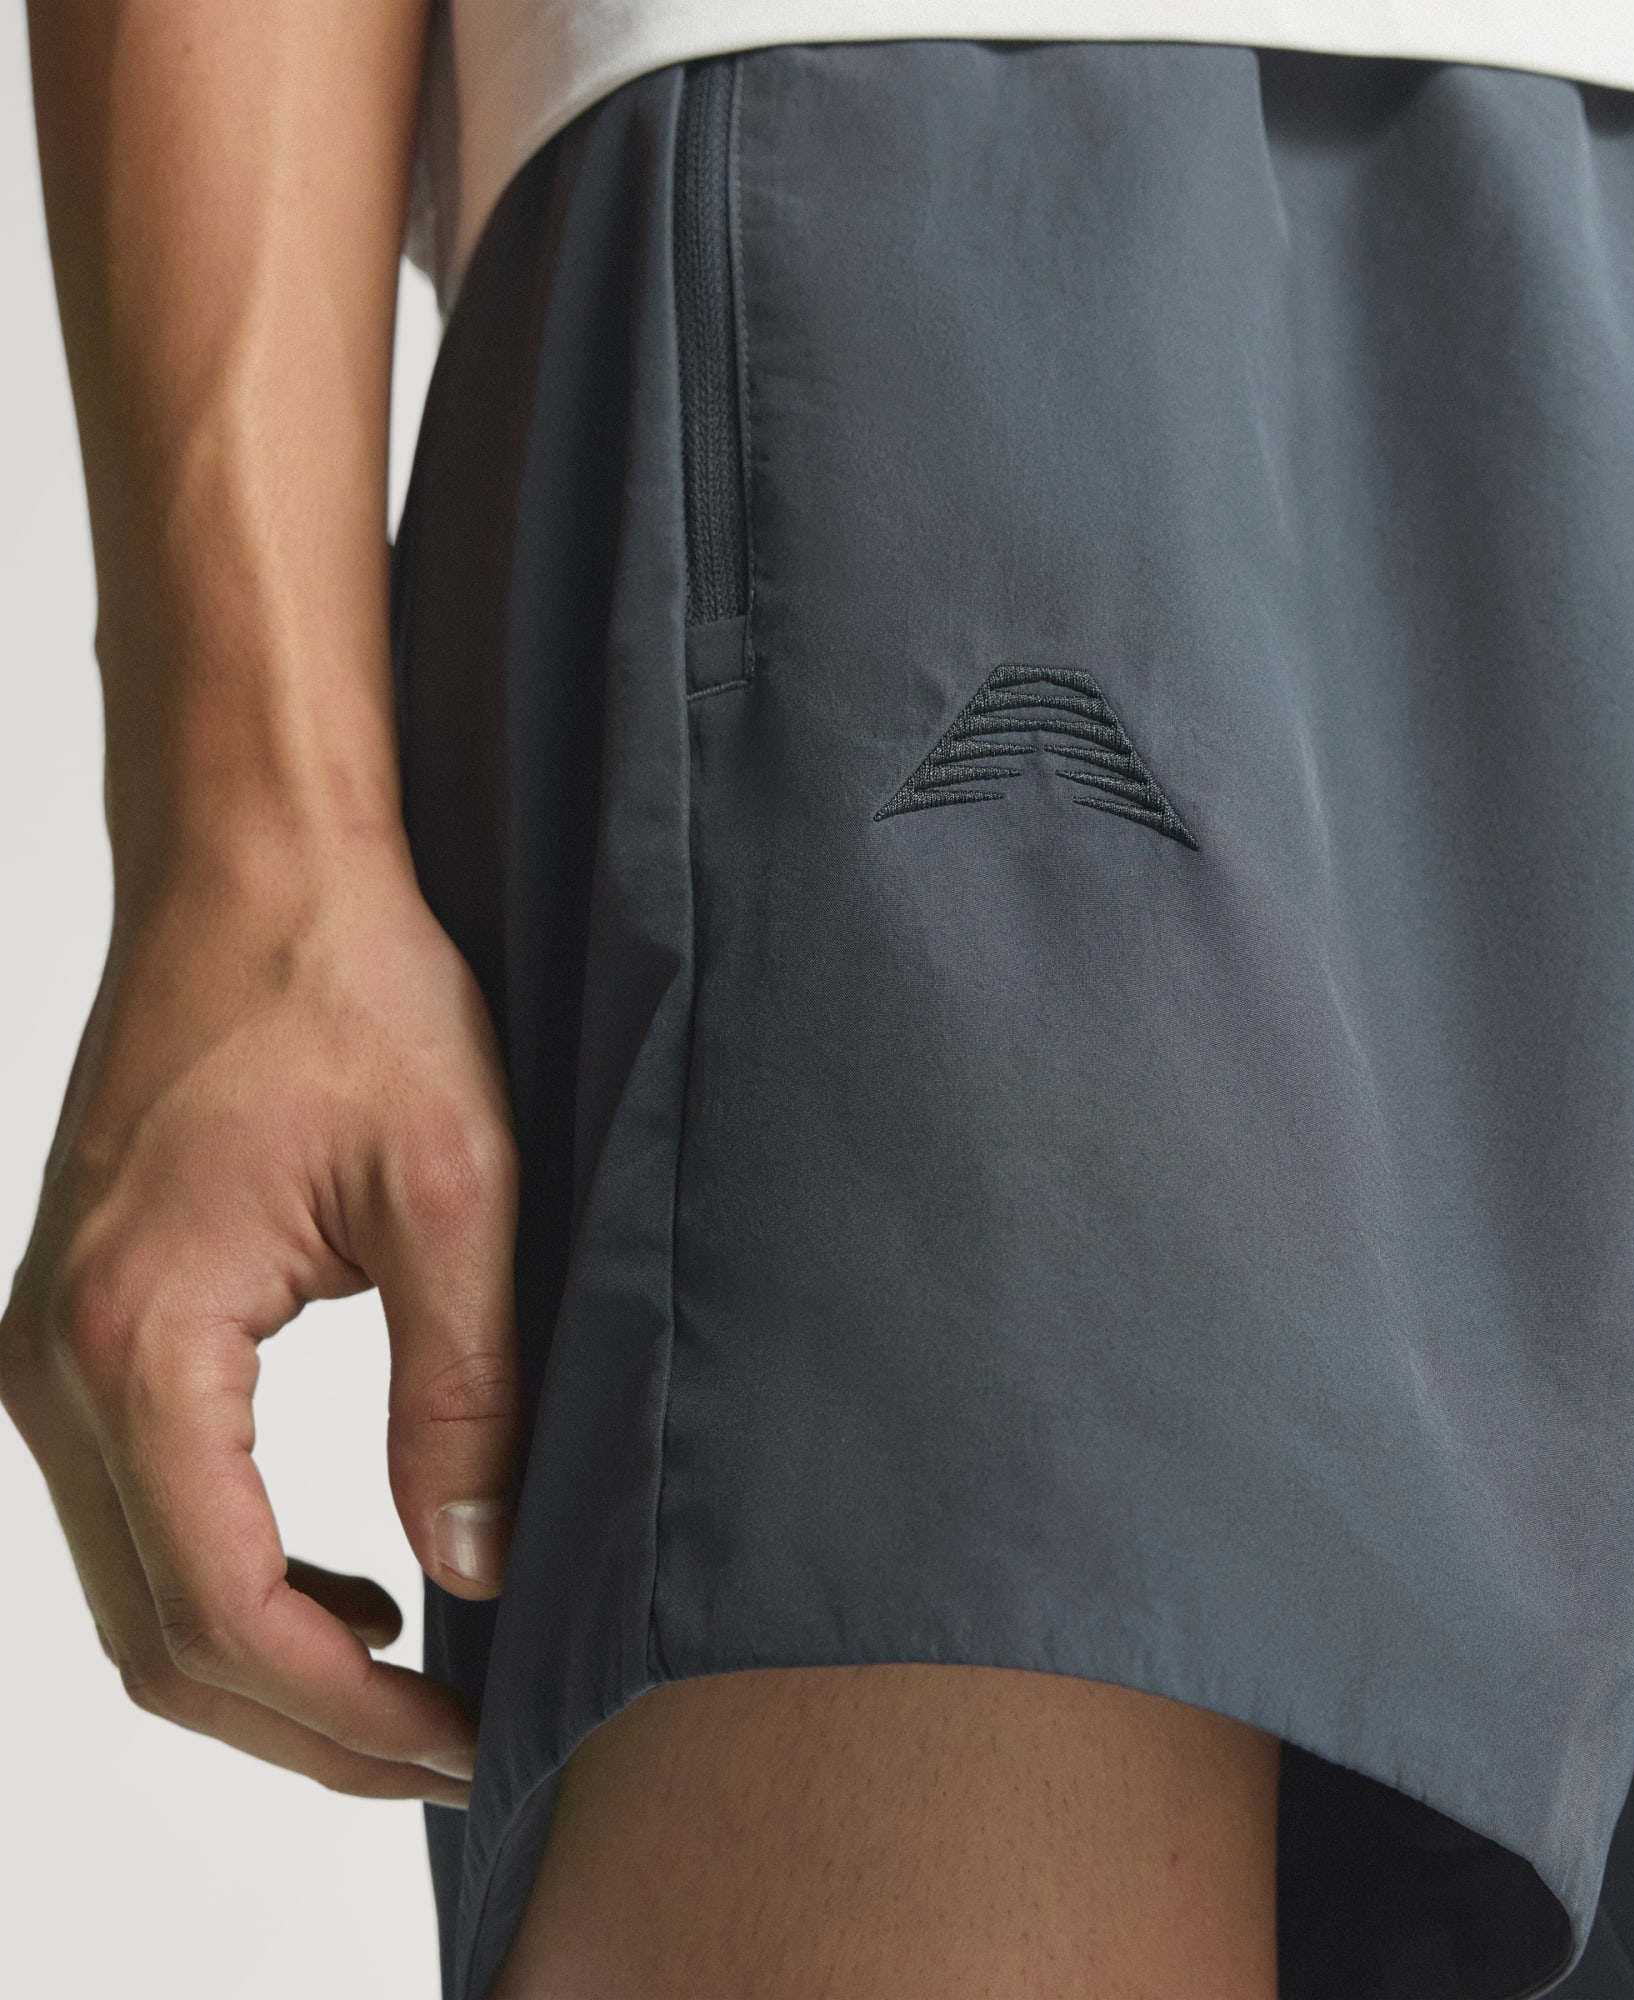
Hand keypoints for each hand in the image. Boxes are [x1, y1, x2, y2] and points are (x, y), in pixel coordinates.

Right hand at [0, 845, 518, 1805]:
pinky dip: (234, 1580)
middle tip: (454, 1749)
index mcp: (137, 1339)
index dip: (348, 1712)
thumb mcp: (450, 1188)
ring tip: (413, 1691)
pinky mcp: (87, 1326)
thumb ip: (464, 1388)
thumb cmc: (348, 992)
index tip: (467, 1740)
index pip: (223, 1608)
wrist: (253, 874)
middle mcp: (55, 1365)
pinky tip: (346, 1588)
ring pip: (139, 1586)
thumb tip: (478, 1566)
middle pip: (161, 1633)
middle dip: (308, 1723)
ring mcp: (51, 1351)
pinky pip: (141, 1508)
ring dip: (269, 1665)